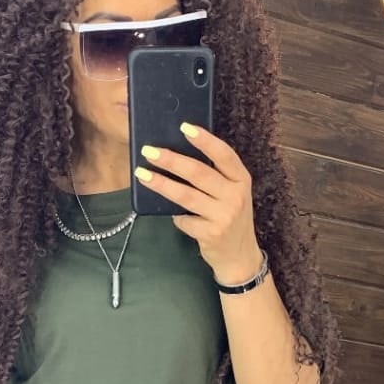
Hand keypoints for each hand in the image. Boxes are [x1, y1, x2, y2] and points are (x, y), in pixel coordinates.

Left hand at [134, 123, 263, 285]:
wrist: (239, 256)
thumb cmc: (230, 218)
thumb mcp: (232, 194)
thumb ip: (215, 177)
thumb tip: (177, 157)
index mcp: (241, 180)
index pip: (224, 155)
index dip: (205, 140)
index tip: (184, 127)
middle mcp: (236, 196)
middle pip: (199, 173)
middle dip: (171, 160)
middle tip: (149, 151)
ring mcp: (224, 216)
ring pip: (186, 195)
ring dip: (161, 184)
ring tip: (142, 174)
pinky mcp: (211, 233)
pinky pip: (183, 219)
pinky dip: (175, 216)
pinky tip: (172, 213)